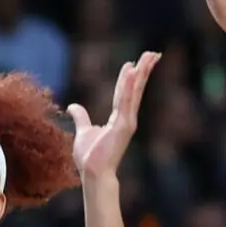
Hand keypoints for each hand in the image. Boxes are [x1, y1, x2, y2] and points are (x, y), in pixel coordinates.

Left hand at [70, 52, 159, 181]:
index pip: (126, 93)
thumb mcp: (83, 131)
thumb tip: (72, 106)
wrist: (93, 172)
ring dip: (142, 73)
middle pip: (137, 88)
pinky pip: (126, 101)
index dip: (130, 78)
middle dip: (145, 70)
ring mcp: (127, 121)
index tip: (134, 63)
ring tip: (149, 56)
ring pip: (135, 91)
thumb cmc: (90, 156)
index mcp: (119, 118)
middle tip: (153, 53)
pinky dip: (130, 86)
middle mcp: (127, 118)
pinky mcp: (124, 126)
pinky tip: (133, 72)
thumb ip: (80, 117)